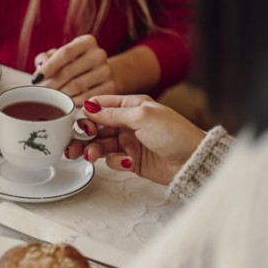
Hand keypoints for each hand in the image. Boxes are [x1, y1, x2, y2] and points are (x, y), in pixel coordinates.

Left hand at [32, 35, 115, 99]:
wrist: (102, 73)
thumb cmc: (75, 63)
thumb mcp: (62, 56)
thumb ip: (47, 58)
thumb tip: (40, 64)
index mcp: (87, 41)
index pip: (65, 53)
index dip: (48, 67)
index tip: (35, 79)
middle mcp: (99, 54)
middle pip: (69, 71)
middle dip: (51, 84)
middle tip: (40, 93)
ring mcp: (106, 71)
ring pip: (76, 86)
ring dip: (60, 94)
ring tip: (50, 98)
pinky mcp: (110, 87)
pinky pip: (86, 98)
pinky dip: (72, 102)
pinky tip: (65, 103)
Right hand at [66, 95, 205, 184]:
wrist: (192, 160)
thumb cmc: (174, 133)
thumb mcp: (141, 117)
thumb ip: (112, 114)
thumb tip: (88, 107)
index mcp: (132, 106)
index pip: (101, 106)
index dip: (87, 113)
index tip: (78, 123)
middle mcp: (129, 123)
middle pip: (97, 127)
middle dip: (84, 136)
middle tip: (74, 145)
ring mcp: (130, 142)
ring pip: (102, 144)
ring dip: (94, 150)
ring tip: (91, 156)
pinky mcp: (132, 160)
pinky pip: (114, 160)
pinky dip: (116, 162)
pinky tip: (126, 162)